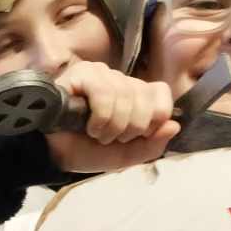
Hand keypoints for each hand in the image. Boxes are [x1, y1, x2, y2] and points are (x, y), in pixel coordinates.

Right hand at [48, 62, 179, 172]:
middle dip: (130, 128)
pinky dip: (100, 118)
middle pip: (145, 99)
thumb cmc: (88, 151)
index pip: (161, 93)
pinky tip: (87, 126)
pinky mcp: (82, 74)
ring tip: (97, 134)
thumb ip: (153, 145)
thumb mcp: (126, 156)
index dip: (154, 117)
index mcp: (135, 95)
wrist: (55, 157)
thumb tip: (174, 126)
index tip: (138, 134)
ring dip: (111, 127)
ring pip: (125, 98)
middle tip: (112, 138)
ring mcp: (102, 74)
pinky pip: (104, 93)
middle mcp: (121, 80)